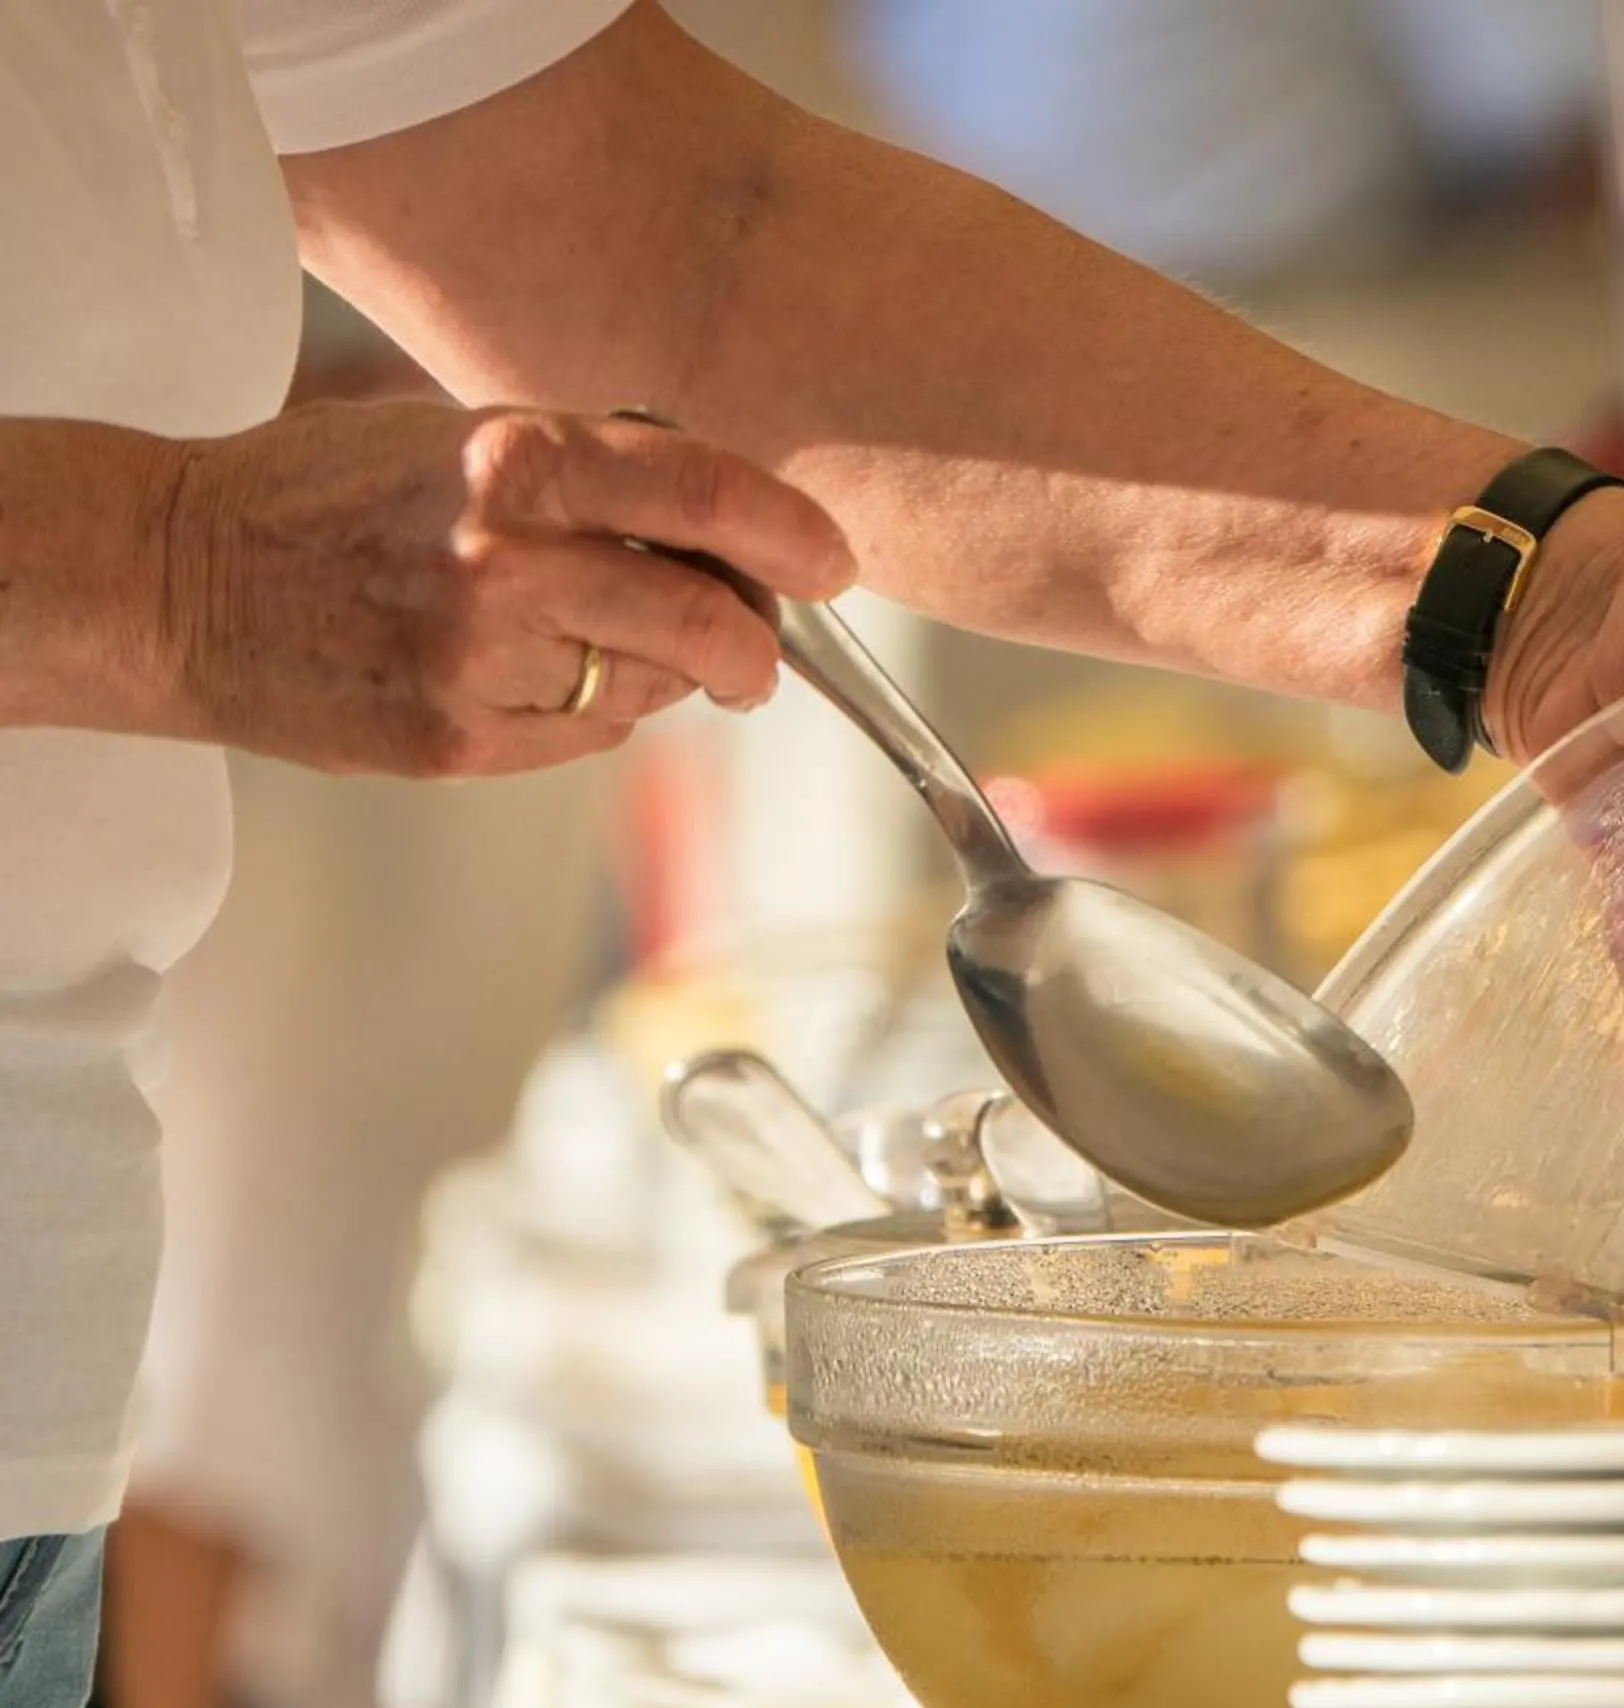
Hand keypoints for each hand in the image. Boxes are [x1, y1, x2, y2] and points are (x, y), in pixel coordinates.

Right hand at [156, 402, 852, 775]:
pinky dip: (591, 712)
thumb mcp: (457, 432)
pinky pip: (587, 737)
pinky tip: (531, 674)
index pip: (704, 493)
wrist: (175, 580)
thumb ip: (588, 469)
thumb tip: (724, 518)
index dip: (790, 535)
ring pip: (653, 689)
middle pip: (706, 619)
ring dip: (663, 675)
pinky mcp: (458, 738)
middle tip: (755, 646)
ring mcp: (482, 658)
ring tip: (595, 640)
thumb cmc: (325, 495)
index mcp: (514, 458)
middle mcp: (507, 559)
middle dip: (754, 642)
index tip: (827, 564)